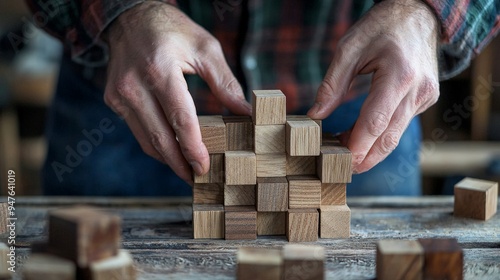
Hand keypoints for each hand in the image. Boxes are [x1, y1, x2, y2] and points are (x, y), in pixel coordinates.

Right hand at [103, 2, 250, 181]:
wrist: (129, 17)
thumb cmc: (171, 29)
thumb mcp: (205, 47)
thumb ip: (225, 82)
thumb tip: (244, 112)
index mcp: (159, 70)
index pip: (180, 119)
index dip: (193, 148)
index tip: (205, 167)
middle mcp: (134, 85)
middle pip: (160, 137)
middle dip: (180, 164)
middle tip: (198, 179)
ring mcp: (119, 94)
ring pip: (145, 139)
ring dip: (167, 158)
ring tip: (187, 169)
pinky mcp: (113, 99)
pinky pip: (137, 130)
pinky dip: (155, 143)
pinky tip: (171, 149)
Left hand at [308, 0, 439, 172]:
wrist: (418, 16)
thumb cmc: (381, 27)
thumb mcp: (349, 48)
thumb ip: (332, 84)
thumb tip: (315, 115)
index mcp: (399, 75)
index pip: (376, 121)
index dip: (358, 146)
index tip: (340, 161)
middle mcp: (417, 90)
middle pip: (389, 137)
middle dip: (364, 158)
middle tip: (340, 169)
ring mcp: (425, 97)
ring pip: (395, 135)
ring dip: (370, 149)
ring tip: (344, 154)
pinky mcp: (425, 100)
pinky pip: (400, 125)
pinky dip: (380, 135)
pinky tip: (360, 136)